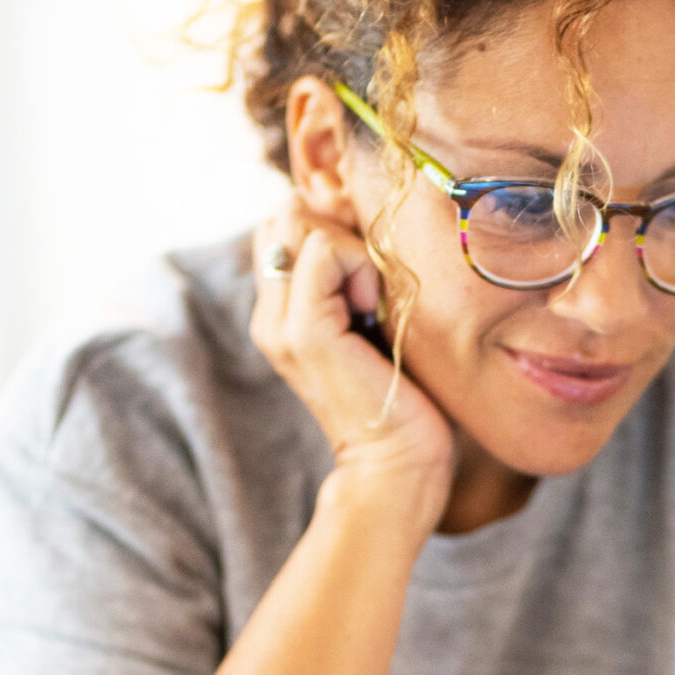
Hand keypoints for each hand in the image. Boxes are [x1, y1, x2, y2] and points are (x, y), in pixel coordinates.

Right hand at [249, 204, 455, 535]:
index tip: (370, 273)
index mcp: (283, 309)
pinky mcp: (302, 331)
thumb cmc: (405, 395)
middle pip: (285, 212)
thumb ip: (357, 277)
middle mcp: (269, 313)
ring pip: (298, 221)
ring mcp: (279, 322)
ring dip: (351, 245)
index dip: (333, 224)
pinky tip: (375, 309)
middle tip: (372, 281)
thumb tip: (369, 222)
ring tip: (372, 300)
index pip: (287, 221)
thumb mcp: (376, 320)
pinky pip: (324, 250)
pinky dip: (360, 264)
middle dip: (338, 226)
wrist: (399, 462)